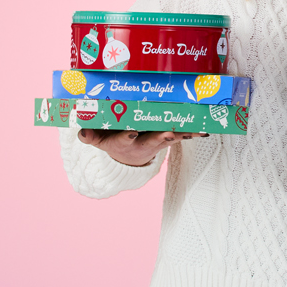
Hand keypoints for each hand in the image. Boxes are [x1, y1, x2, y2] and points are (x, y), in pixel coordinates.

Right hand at [77, 129, 204, 166]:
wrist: (130, 156)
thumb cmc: (112, 141)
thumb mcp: (99, 140)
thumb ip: (91, 136)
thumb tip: (80, 132)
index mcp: (125, 141)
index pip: (125, 139)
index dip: (128, 135)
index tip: (131, 131)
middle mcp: (144, 142)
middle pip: (153, 140)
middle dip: (161, 137)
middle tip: (169, 133)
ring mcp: (158, 140)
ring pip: (172, 136)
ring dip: (183, 134)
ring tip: (196, 132)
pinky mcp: (169, 137)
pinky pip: (183, 134)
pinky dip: (194, 132)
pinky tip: (206, 130)